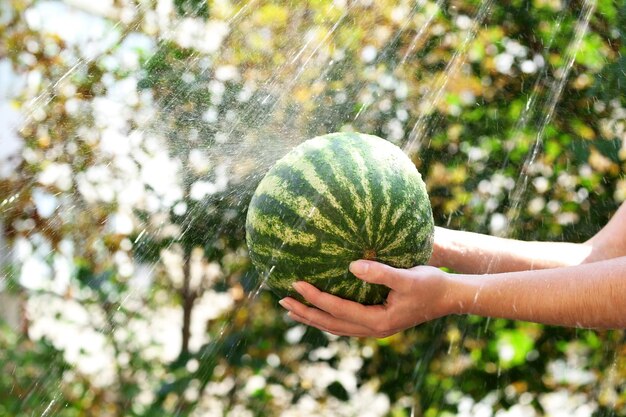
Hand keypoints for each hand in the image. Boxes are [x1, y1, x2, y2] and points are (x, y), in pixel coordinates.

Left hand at [278, 260, 452, 337]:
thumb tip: (352, 265)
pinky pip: (346, 323)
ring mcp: (375, 329)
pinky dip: (328, 317)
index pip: (337, 310)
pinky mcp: (377, 322)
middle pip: (331, 324)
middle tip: (282, 300)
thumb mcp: (407, 277)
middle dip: (306, 313)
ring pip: (336, 326)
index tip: (296, 284)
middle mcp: (373, 329)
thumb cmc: (430, 285)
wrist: (450, 298)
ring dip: (314, 317)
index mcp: (377, 321)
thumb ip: (380, 273)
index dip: (315, 297)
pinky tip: (320, 309)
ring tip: (293, 309)